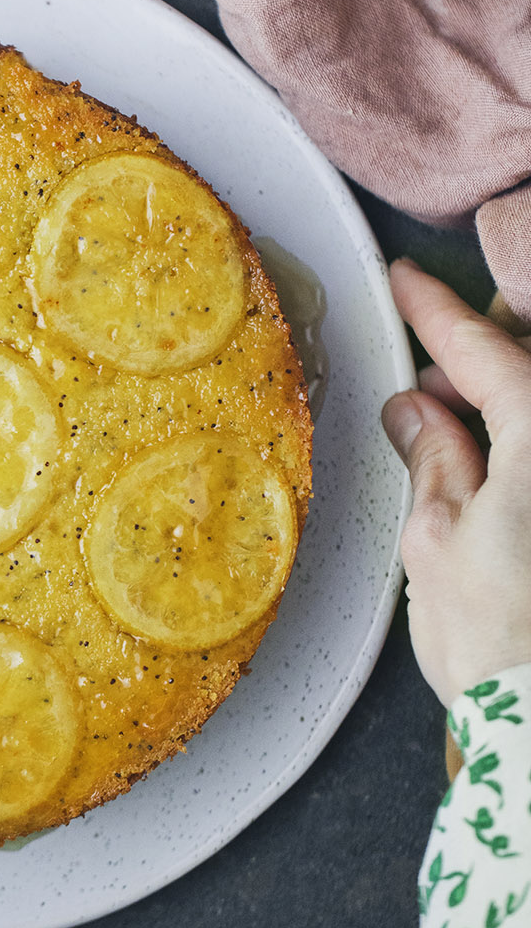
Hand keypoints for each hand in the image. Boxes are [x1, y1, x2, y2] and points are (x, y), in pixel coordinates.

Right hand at [382, 259, 530, 706]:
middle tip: (426, 368)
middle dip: (480, 361)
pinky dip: (520, 453)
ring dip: (503, 410)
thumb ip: (433, 459)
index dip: (437, 312)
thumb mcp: (434, 541)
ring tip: (453, 426)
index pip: (486, 351)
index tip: (407, 281)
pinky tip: (492, 470)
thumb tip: (417, 413)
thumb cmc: (499, 647)